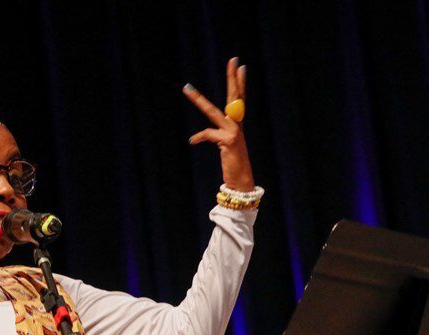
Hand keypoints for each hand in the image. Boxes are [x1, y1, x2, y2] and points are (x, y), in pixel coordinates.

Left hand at [183, 57, 254, 191]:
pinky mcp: (228, 141)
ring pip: (213, 111)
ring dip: (198, 100)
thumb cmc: (232, 164)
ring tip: (186, 88)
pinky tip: (193, 141)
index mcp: (236, 124)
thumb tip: (195, 138)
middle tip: (233, 60)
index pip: (239, 98)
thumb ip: (214, 136)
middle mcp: (237, 125)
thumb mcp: (224, 146)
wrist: (241, 181)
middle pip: (234, 96)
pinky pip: (208, 134)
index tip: (239, 65)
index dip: (238, 81)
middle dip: (232, 78)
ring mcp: (234, 132)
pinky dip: (200, 137)